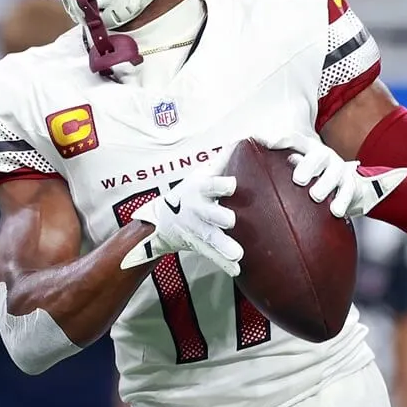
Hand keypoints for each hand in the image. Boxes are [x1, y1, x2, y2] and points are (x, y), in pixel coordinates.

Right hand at [119, 169, 243, 276]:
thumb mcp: (201, 173)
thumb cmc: (190, 192)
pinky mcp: (200, 245)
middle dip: (220, 217)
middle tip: (230, 220)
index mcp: (200, 190)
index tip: (232, 184)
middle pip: (210, 214)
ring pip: (212, 238)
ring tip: (237, 254)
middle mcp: (198, 210)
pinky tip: (235, 268)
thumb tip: (245, 138)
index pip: (211, 185)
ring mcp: (198, 230)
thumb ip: (223, 159)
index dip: (221, 185)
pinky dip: (223, 263)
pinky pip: (212, 255)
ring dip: (224, 246)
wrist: (161, 221)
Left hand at [256, 132, 406, 217]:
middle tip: (299, 180)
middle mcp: (324, 156)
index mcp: (307, 150)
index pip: (294, 140)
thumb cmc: (314, 178)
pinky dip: (342, 201)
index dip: (282, 140)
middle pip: (317, 155)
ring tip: (316, 196)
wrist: (349, 187)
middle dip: (308, 165)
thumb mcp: (297, 170)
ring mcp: (339, 169)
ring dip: (325, 184)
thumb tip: (246, 174)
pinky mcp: (352, 184)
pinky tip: (335, 212)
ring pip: (334, 173)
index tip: (267, 143)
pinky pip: (349, 191)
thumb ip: (277, 170)